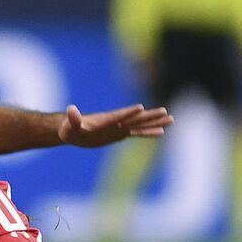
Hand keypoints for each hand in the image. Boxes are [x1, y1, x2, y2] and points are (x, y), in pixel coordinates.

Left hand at [58, 104, 172, 147]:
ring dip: (154, 122)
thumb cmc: (70, 129)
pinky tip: (161, 133)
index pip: (118, 116)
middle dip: (149, 116)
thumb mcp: (70, 126)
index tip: (141, 108)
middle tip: (166, 112)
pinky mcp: (120, 134)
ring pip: (140, 124)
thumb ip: (73, 118)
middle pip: (135, 118)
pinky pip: (137, 133)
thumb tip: (70, 109)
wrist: (73, 130)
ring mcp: (119, 127)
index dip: (128, 112)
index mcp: (104, 120)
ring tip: (171, 119)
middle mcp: (115, 122)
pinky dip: (148, 133)